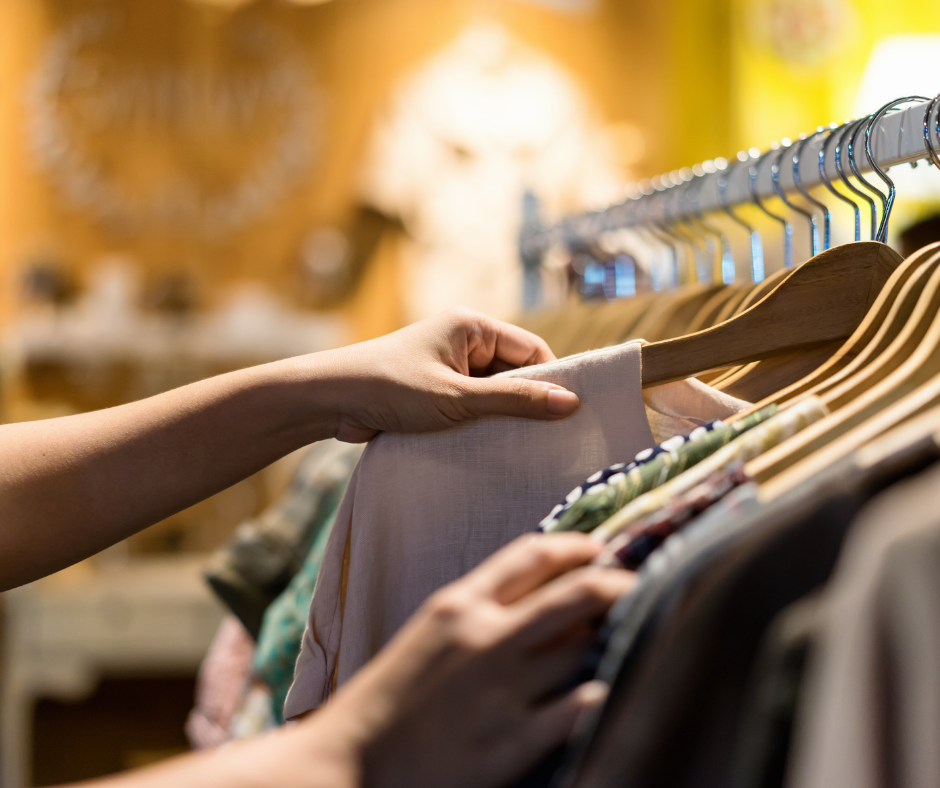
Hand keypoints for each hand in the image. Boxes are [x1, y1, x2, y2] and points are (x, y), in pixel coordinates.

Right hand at [311, 533, 636, 787]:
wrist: (349, 765)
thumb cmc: (387, 702)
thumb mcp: (427, 638)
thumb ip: (480, 614)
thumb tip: (544, 606)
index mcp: (458, 604)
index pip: (531, 554)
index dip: (575, 546)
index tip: (599, 550)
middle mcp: (486, 636)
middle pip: (576, 592)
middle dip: (618, 584)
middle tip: (642, 587)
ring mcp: (502, 688)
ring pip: (586, 646)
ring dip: (616, 638)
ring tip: (635, 637)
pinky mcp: (513, 741)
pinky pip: (582, 706)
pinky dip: (606, 693)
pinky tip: (616, 690)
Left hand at [316, 307, 579, 441]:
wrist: (329, 401)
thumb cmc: (391, 388)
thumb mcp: (458, 398)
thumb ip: (514, 401)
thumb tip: (571, 402)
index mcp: (473, 326)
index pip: (532, 350)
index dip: (551, 381)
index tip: (569, 415)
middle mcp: (464, 341)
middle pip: (515, 372)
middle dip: (526, 403)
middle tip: (548, 438)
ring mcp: (449, 366)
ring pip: (494, 393)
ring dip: (501, 417)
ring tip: (518, 446)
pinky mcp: (436, 390)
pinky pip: (472, 405)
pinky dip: (480, 424)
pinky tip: (490, 447)